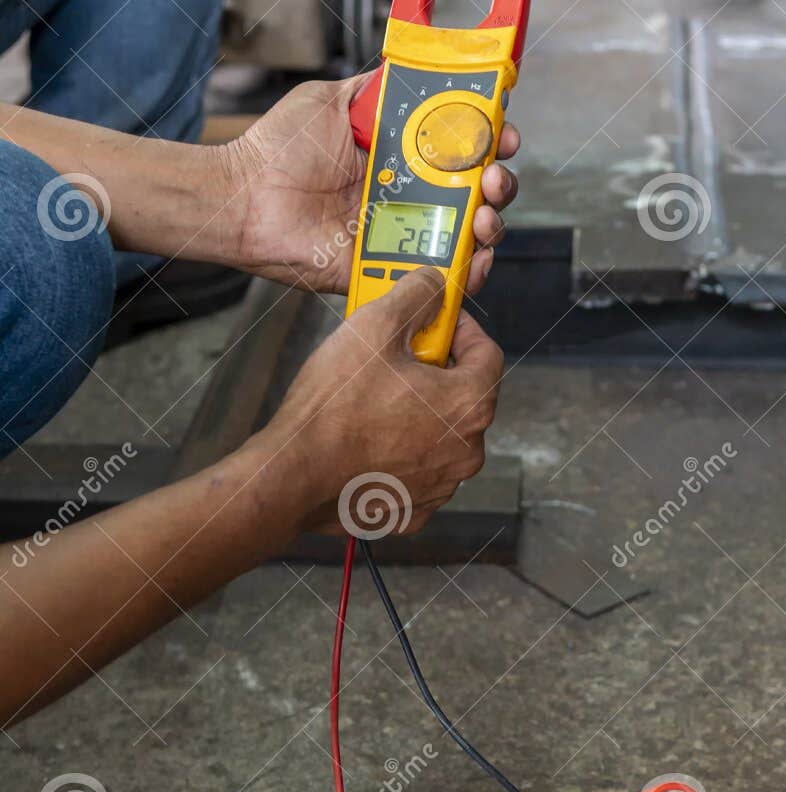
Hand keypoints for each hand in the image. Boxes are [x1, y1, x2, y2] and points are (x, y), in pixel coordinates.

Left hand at [222, 73, 519, 296]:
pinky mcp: (391, 267)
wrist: (246, 196)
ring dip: (490, 226)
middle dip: (500, 183)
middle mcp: (410, 193)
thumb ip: (372, 88)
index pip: (463, 147)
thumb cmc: (279, 149)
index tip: (502, 134)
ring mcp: (404, 232)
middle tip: (491, 178)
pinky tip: (473, 258)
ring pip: (470, 235)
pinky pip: (441, 276)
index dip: (491, 140)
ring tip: (482, 216)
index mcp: (402, 153)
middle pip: (478, 192)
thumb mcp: (330, 99)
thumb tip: (410, 70)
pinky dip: (468, 272)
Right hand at [260, 270, 503, 534]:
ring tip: (375, 396)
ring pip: (440, 431)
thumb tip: (435, 284)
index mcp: (469, 405)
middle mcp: (466, 451)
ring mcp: (442, 484)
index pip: (487, 353)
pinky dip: (401, 449)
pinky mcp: (415, 507)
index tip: (435, 321)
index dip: (460, 328)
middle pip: (464, 393)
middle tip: (396, 357)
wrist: (293, 474)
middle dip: (435, 370)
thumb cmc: (334, 408)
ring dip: (418, 410)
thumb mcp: (375, 326)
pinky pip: (417, 466)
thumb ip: (416, 295)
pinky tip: (368, 435)